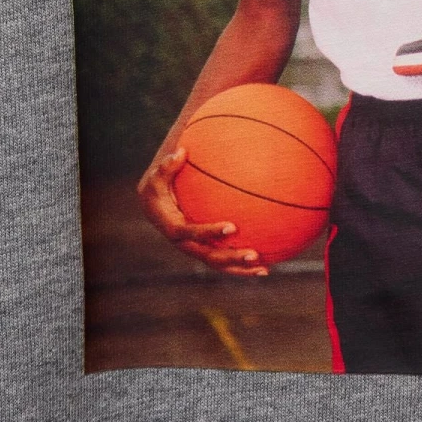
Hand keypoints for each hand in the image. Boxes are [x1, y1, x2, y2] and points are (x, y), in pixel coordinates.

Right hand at [136, 148, 269, 277]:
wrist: (156, 204)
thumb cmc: (158, 186)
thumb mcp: (156, 176)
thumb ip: (167, 166)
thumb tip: (181, 152)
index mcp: (173, 228)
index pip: (191, 233)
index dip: (210, 232)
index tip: (232, 227)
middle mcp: (185, 244)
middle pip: (209, 256)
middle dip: (231, 258)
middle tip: (253, 254)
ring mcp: (196, 249)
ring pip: (219, 263)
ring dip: (240, 268)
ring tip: (264, 269)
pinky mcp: (205, 248)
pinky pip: (224, 257)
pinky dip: (242, 264)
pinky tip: (266, 262)